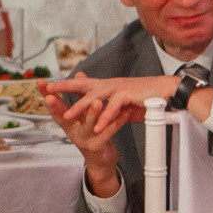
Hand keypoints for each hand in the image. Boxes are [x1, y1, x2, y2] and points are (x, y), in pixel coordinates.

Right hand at [44, 73, 126, 192]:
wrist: (101, 160)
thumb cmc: (92, 132)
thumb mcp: (83, 114)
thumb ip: (81, 95)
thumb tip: (78, 74)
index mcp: (68, 122)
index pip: (55, 106)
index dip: (47, 95)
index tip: (40, 83)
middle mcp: (73, 131)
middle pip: (63, 118)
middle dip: (56, 107)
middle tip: (51, 96)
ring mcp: (85, 139)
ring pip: (89, 125)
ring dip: (92, 113)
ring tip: (96, 102)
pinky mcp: (99, 146)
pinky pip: (109, 132)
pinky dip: (116, 122)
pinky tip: (124, 112)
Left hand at [45, 72, 178, 139]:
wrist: (165, 91)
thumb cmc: (143, 97)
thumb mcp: (120, 102)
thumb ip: (106, 106)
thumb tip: (96, 112)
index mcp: (105, 85)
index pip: (80, 84)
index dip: (64, 86)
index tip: (47, 88)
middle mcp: (109, 84)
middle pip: (82, 85)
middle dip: (64, 89)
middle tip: (47, 93)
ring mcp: (118, 88)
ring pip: (95, 97)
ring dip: (81, 107)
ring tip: (68, 115)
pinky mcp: (128, 95)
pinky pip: (114, 108)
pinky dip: (106, 118)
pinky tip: (98, 128)